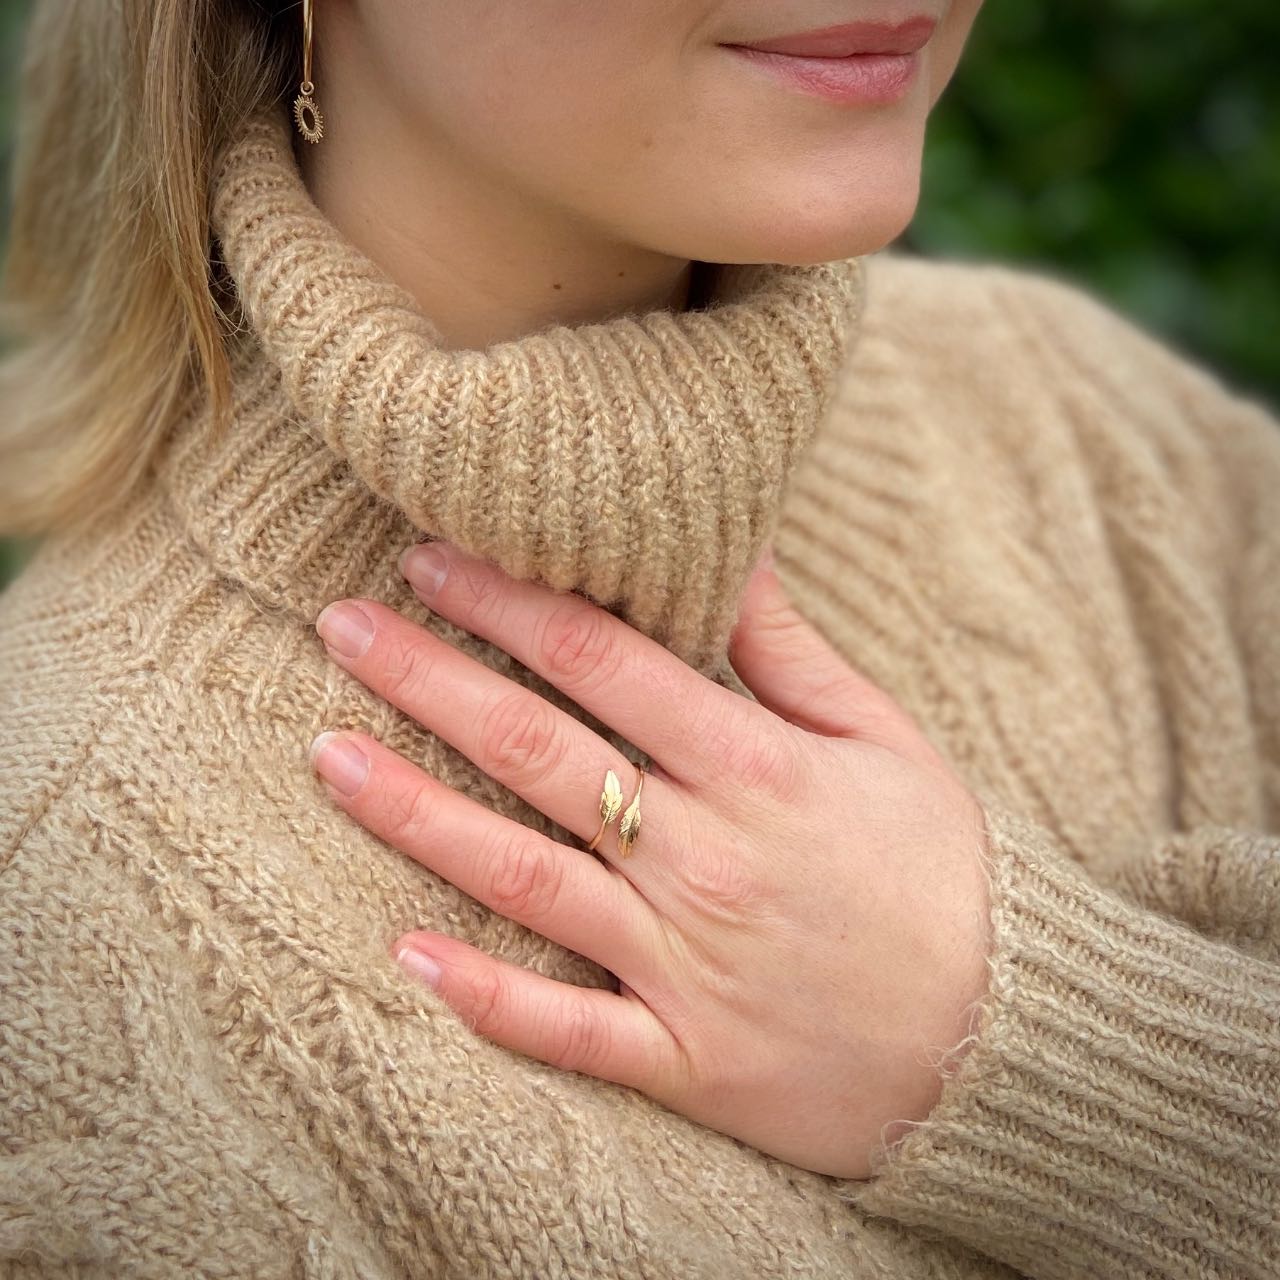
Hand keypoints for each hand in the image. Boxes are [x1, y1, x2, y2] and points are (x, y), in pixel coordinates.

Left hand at [308, 538, 993, 1179]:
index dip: (506, 602)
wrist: (1000, 1039)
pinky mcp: (684, 1055)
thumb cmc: (944, 872)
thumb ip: (790, 651)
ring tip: (328, 756)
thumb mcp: (884, 741)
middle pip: (538, 751)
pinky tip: (404, 955)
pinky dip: (486, 999)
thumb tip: (729, 549)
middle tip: (339, 627)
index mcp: (755, 769)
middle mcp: (703, 858)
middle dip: (430, 681)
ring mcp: (685, 963)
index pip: (600, 661)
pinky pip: (569, 1031)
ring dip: (418, 814)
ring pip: (525, 879)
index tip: (431, 557)